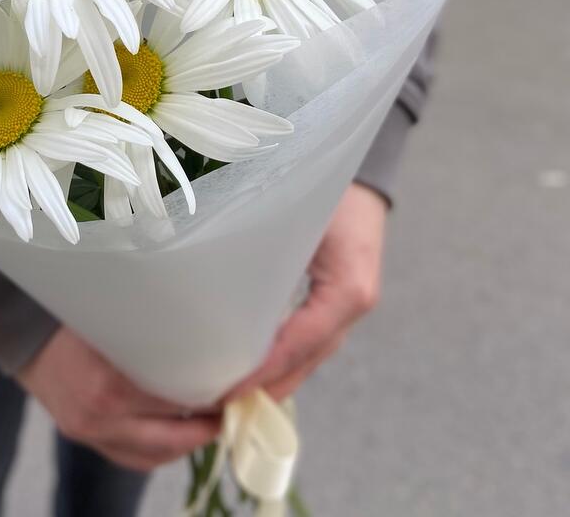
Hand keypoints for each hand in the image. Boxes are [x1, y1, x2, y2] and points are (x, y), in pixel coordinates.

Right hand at [18, 326, 220, 471]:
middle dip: (207, 424)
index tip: (233, 383)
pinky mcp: (84, 438)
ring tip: (213, 420)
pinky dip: (161, 450)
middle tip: (232, 406)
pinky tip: (179, 434)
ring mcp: (90, 433)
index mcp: (107, 385)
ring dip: (188, 441)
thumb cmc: (70, 316)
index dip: (208, 394)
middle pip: (171, 436)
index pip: (174, 400)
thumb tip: (199, 327)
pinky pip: (133, 458)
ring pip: (155, 454)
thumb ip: (149, 329)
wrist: (21, 333)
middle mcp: (99, 416)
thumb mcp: (111, 315)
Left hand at [226, 182, 387, 402]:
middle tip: (216, 407)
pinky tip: (250, 367)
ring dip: (272, 378)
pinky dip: (281, 357)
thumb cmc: (324, 181)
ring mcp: (351, 302)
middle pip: (306, 360)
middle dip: (264, 387)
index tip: (227, 392)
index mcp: (347, 285)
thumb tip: (210, 279)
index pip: (301, 342)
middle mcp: (354, 301)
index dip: (265, 371)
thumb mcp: (294, 208)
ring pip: (309, 354)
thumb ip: (262, 244)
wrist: (362, 165)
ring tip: (226, 397)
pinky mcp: (339, 296)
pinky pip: (309, 336)